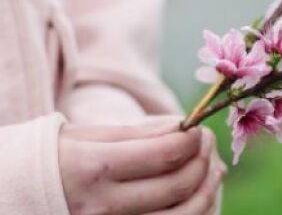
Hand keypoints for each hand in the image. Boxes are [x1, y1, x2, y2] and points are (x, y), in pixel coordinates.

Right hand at [59, 121, 223, 214]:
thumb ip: (139, 133)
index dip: (191, 138)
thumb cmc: (59, 160)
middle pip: (179, 185)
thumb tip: (183, 126)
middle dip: (203, 159)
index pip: (164, 154)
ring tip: (210, 168)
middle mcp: (104, 206)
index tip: (196, 128)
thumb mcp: (89, 137)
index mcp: (95, 168)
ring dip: (207, 188)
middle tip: (206, 143)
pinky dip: (196, 212)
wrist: (21, 197)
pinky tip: (197, 193)